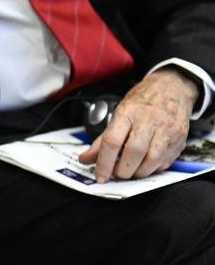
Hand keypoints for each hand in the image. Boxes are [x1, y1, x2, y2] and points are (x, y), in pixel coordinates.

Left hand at [79, 68, 199, 181]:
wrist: (172, 88)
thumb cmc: (143, 101)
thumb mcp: (119, 113)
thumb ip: (102, 139)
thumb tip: (86, 158)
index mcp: (128, 113)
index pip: (112, 141)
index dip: (104, 162)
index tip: (100, 175)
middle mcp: (148, 121)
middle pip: (134, 153)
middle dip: (123, 170)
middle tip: (117, 173)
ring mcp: (167, 130)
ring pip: (152, 161)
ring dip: (138, 172)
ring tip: (131, 170)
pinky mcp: (179, 140)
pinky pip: (165, 162)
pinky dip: (153, 169)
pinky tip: (146, 164)